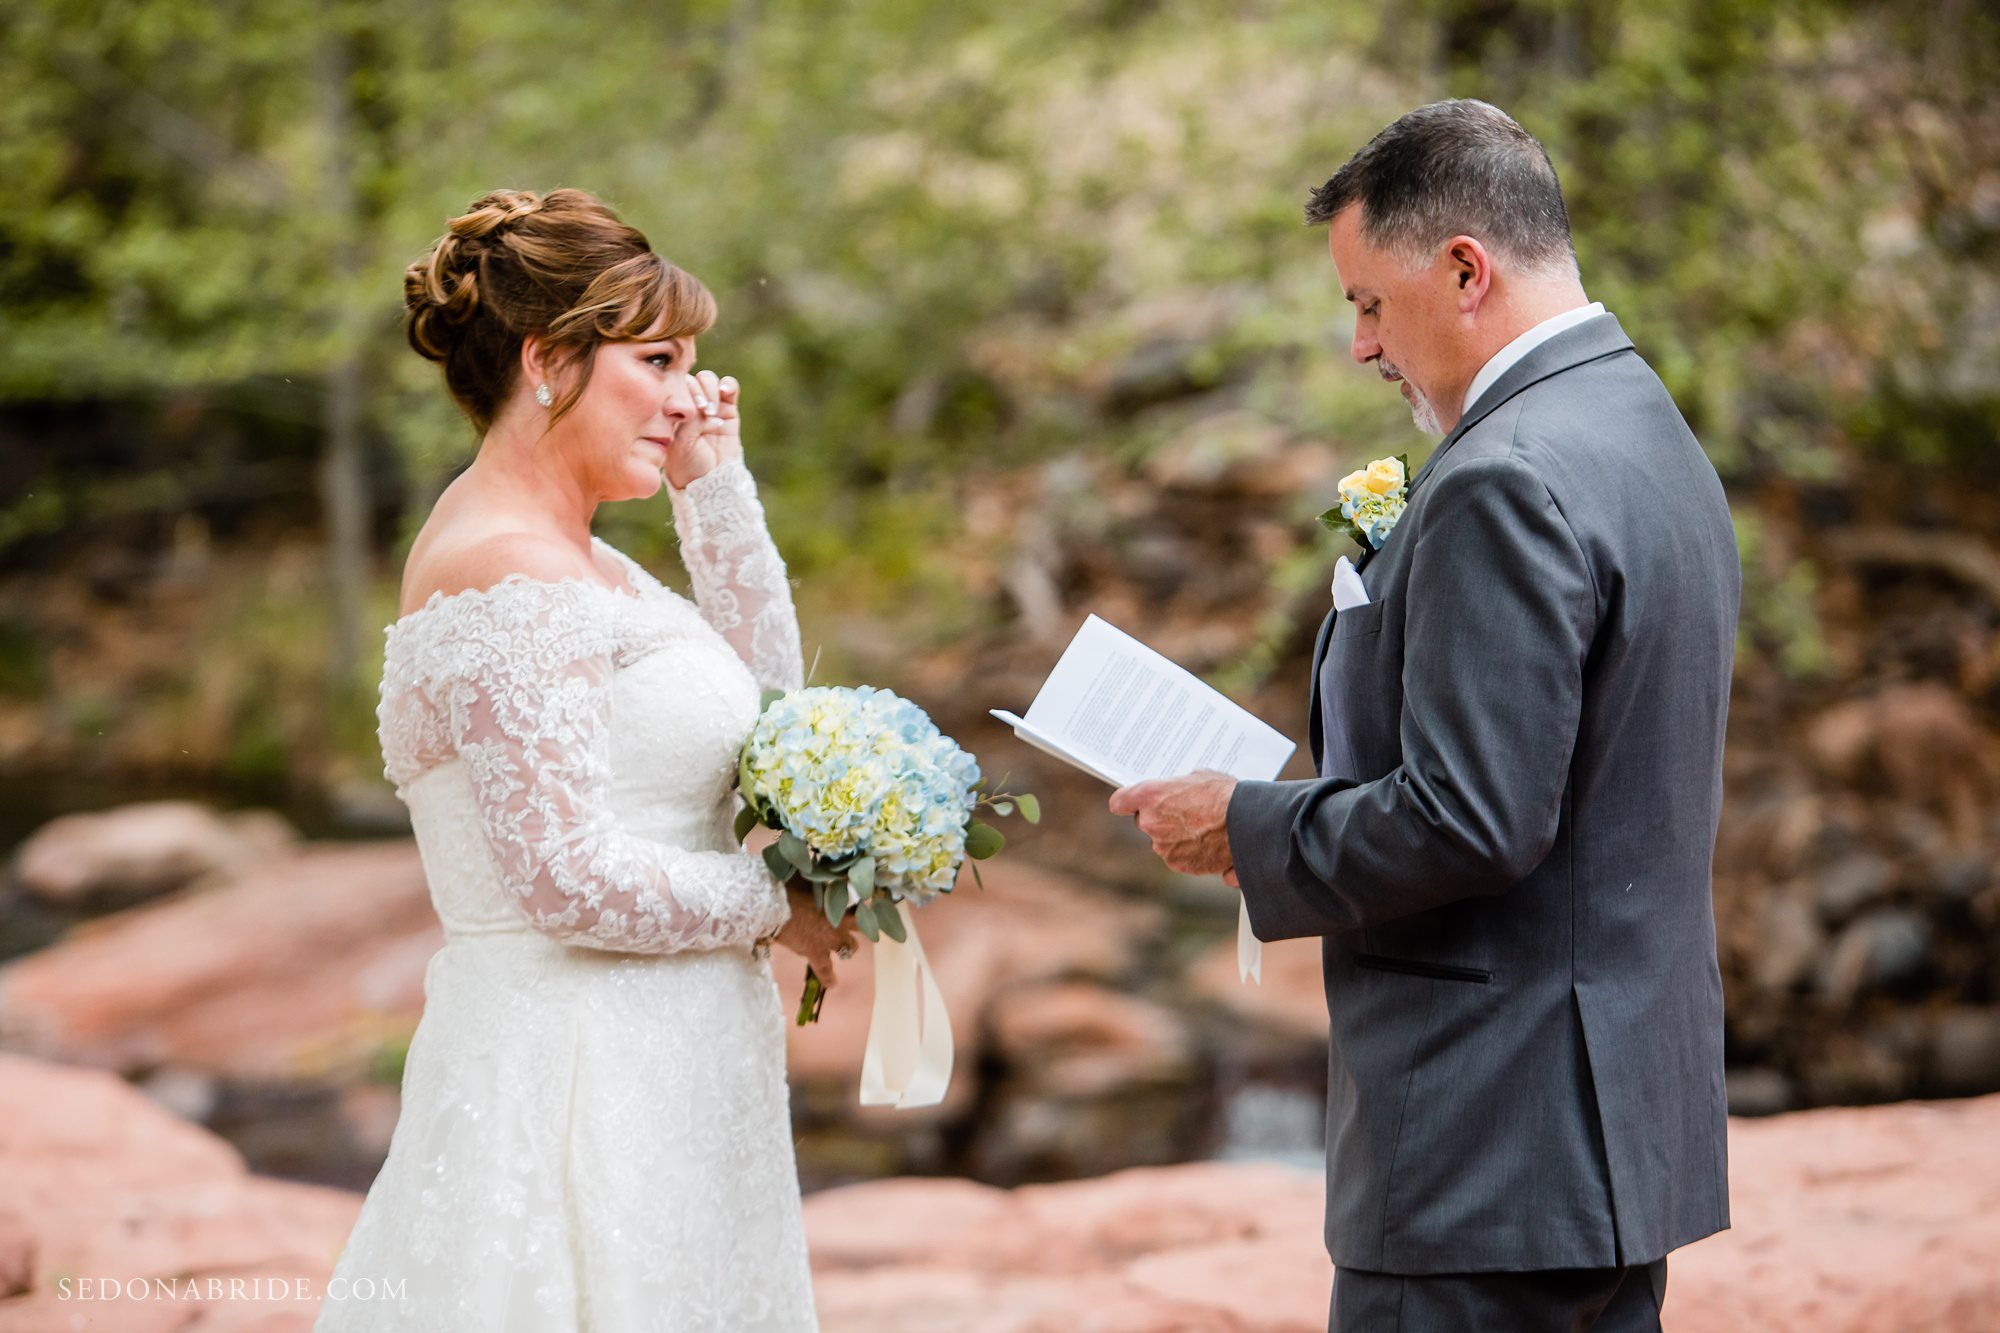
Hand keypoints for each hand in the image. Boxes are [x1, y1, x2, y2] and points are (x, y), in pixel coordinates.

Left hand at [664, 369, 742, 488]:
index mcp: (672, 410)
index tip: (688, 408)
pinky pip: (729, 387)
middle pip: (692, 379)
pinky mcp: (729, 410)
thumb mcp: (680, 442)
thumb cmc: (688, 465)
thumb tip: (692, 401)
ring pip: (708, 380)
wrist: (711, 480)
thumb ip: (685, 420)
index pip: (674, 385)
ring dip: (710, 390)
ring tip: (712, 410)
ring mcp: (710, 405)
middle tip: (702, 409)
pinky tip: (725, 392)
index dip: (682, 390)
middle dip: (697, 391)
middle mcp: (690, 404)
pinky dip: (728, 385)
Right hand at [770, 882, 856, 984]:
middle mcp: (840, 925)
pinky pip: (825, 971)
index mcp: (840, 906)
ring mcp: (829, 942)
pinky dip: (829, 978)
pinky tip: (833, 983)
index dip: (864, 908)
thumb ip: (821, 882)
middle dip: (858, 927)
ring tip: (846, 948)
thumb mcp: (810, 882)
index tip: (868, 905)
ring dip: (848, 947)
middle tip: (853, 925)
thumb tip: (825, 873)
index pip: (861, 909)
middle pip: (860, 930)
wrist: (773, 909)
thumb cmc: (790, 891)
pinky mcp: (815, 955)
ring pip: (849, 949)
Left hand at [1108, 770, 1238, 879]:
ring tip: (1203, 827)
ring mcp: (1164, 847)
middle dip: (1159, 818)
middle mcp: (1151, 823)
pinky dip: (1189, 852)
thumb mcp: (1198, 777)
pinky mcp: (1180, 865)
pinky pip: (1178, 856)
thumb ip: (1176, 788)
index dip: (1125, 801)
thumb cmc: (1226, 795)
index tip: (1129, 802)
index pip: (1119, 802)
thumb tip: (1175, 793)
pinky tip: (1209, 842)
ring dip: (1176, 836)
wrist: (1249, 824)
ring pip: (1162, 841)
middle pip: (1143, 822)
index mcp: (1150, 796)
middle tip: (1183, 812)